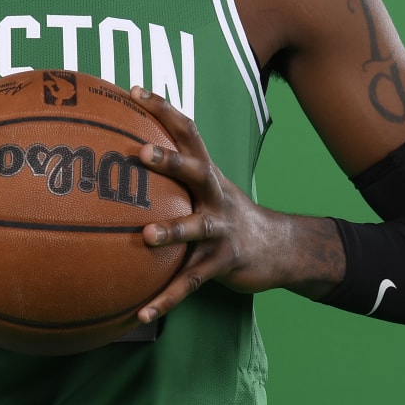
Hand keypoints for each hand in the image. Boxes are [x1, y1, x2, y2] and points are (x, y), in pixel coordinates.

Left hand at [130, 86, 294, 321]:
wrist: (281, 249)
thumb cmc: (227, 213)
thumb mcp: (207, 186)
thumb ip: (174, 172)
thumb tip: (123, 151)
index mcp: (209, 174)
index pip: (188, 131)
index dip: (163, 109)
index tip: (134, 91)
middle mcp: (217, 196)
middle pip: (196, 171)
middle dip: (170, 161)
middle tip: (141, 152)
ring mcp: (223, 230)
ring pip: (196, 228)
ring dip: (171, 231)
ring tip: (144, 237)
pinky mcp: (224, 263)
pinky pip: (191, 283)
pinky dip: (166, 299)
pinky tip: (141, 313)